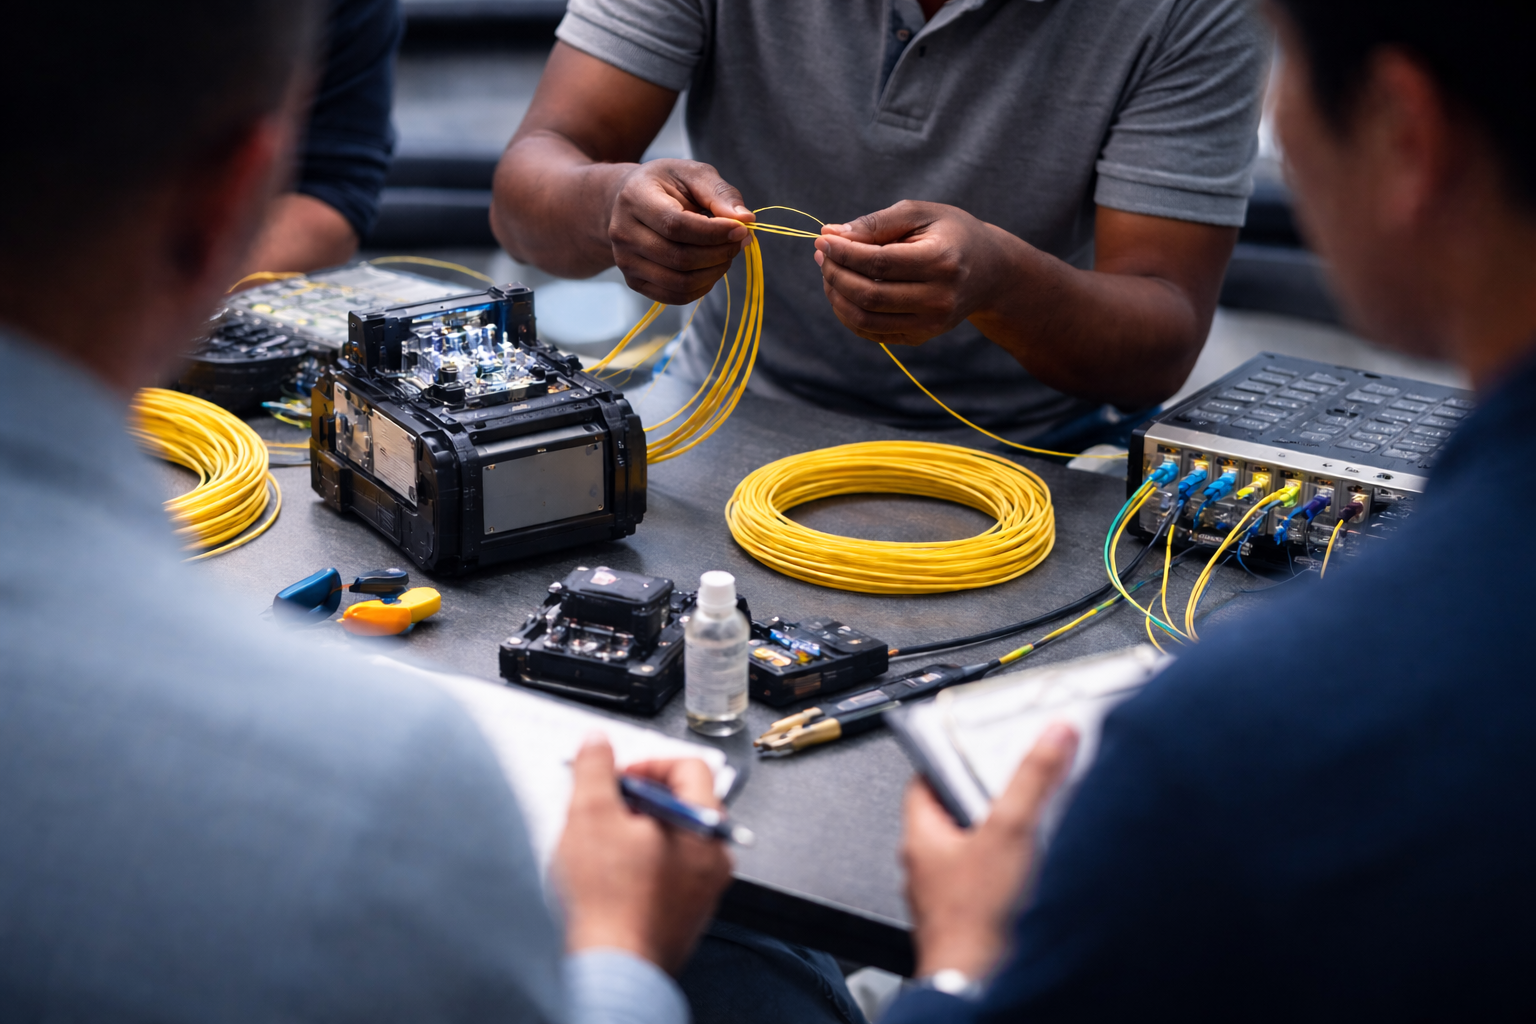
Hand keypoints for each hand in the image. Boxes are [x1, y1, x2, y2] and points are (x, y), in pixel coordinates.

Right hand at [554, 735, 733, 973]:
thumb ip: (595, 769)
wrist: (610, 969)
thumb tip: (598, 744)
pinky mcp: (683, 915)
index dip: (648, 762)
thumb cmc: (608, 902)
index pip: (690, 767)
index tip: (618, 774)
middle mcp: (714, 858)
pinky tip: (608, 875)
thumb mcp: (590, 814)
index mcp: (705, 826)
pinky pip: (668, 873)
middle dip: (639, 796)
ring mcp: (702, 890)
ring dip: (637, 830)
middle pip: (682, 803)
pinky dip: (641, 863)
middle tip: (605, 804)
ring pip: (673, 839)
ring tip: (601, 841)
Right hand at [608, 159, 753, 304]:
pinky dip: (702, 287)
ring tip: (726, 254)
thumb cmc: (666, 185)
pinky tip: (711, 269)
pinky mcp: (634, 281)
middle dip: (719, 253)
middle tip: (739, 242)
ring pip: (679, 282)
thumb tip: (745, 220)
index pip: (676, 226)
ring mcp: (625, 261)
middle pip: (679, 258)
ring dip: (714, 272)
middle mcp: (623, 232)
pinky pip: (675, 296)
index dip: (713, 233)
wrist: (630, 202)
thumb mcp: (693, 174)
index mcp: (635, 198)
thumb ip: (719, 193)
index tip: (741, 230)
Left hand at [813, 200, 1019, 345]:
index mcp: (941, 262)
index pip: (879, 264)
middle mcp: (938, 299)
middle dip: (835, 274)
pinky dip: (847, 313)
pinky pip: (871, 332)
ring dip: (836, 296)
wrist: (990, 272)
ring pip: (865, 319)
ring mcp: (930, 324)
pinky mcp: (920, 337)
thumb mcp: (920, 214)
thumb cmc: (951, 234)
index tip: (823, 239)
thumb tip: (831, 235)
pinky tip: (843, 291)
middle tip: (822, 255)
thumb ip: (876, 223)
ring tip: (829, 272)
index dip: (844, 253)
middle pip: (869, 295)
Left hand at [901, 722, 1078, 979]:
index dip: (952, 756)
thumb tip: (1051, 736)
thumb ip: (1033, 780)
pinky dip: (1011, 874)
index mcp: (922, 836)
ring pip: (974, 851)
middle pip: (956, 814)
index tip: (977, 744)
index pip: (926, 778)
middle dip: (988, 799)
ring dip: (1002, 839)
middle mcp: (928, 867)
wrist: (981, 986)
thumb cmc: (976, 921)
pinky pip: (989, 884)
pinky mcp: (971, 920)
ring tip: (1034, 826)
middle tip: (1019, 784)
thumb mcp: (1011, 831)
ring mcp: (948, 896)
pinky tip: (1035, 875)